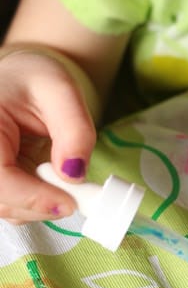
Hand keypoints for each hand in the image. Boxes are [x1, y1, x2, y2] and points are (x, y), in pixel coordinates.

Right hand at [0, 48, 96, 222]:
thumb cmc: (35, 79)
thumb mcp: (61, 92)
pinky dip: (35, 202)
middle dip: (41, 204)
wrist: (21, 80)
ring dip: (40, 205)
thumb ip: (74, 130)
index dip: (32, 197)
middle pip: (0, 200)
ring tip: (65, 179)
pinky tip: (51, 183)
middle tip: (78, 195)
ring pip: (5, 207)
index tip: (70, 202)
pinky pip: (10, 204)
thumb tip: (74, 175)